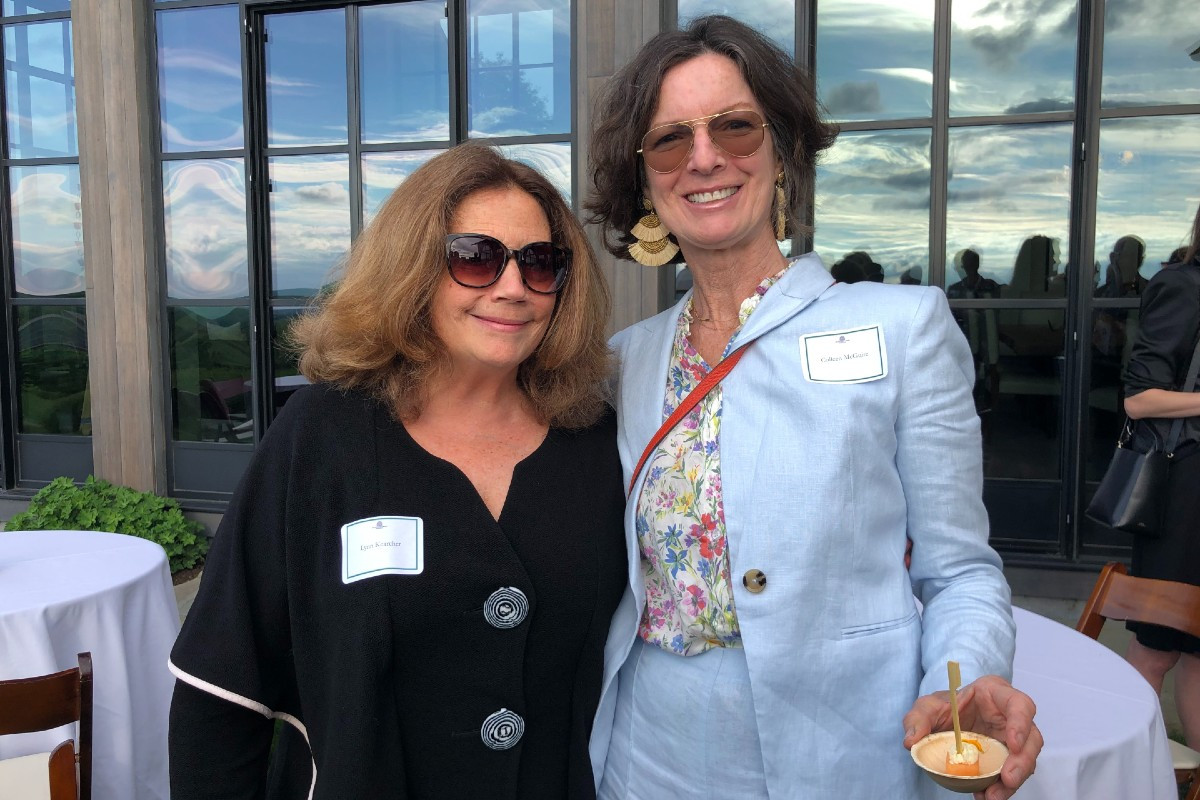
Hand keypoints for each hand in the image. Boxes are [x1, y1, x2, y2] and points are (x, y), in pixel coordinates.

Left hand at [903, 675, 1041, 799]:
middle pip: (1032, 738)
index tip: (1012, 744)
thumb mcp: (927, 706)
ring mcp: (1012, 739)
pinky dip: (999, 786)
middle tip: (1007, 779)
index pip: (1020, 704)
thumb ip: (917, 718)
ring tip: (992, 796)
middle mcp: (1011, 717)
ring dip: (1012, 781)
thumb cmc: (946, 705)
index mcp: (997, 694)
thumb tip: (911, 741)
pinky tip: (984, 795)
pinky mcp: (1007, 758)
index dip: (1021, 724)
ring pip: (1025, 760)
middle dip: (1022, 761)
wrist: (948, 720)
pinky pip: (1010, 773)